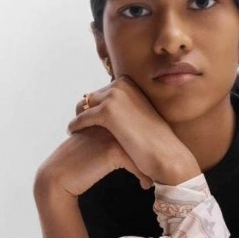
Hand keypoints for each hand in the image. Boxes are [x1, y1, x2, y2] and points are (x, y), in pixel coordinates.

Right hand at [34, 124, 153, 198]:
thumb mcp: (95, 143)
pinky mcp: (112, 150)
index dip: (146, 146)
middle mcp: (112, 123)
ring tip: (154, 179)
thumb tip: (134, 144)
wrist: (59, 176)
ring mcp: (113, 135)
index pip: (137, 127)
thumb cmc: (77, 162)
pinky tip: (145, 185)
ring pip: (143, 150)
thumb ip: (111, 136)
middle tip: (160, 171)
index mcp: (109, 117)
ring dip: (151, 166)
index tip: (153, 163)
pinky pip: (137, 163)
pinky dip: (143, 176)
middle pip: (143, 137)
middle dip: (153, 156)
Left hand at [67, 75, 198, 183]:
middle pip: (90, 97)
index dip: (94, 106)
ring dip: (79, 117)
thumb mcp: (140, 115)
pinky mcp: (107, 111)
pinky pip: (82, 117)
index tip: (88, 119)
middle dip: (84, 110)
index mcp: (129, 83)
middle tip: (79, 126)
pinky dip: (76, 125)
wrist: (166, 154)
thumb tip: (109, 109)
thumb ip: (125, 108)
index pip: (101, 91)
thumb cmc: (155, 140)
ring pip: (84, 105)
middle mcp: (121, 84)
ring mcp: (114, 96)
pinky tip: (72, 133)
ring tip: (75, 130)